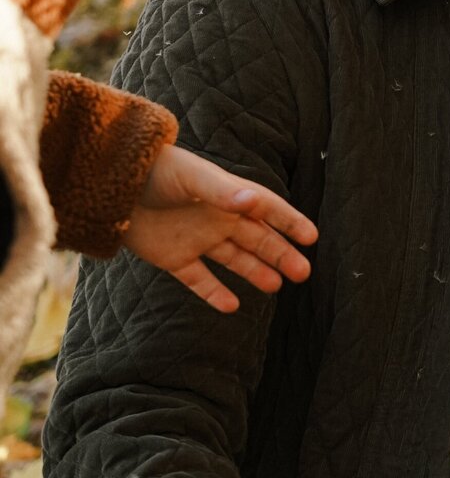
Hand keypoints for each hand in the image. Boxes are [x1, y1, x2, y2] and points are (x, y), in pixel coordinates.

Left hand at [124, 145, 316, 314]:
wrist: (110, 185)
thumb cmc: (156, 171)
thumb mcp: (192, 177)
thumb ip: (223, 191)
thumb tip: (255, 202)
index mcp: (227, 196)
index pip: (267, 210)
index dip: (289, 222)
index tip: (311, 237)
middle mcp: (217, 218)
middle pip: (256, 239)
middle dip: (281, 254)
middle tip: (303, 272)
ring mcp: (196, 239)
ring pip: (234, 259)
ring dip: (256, 272)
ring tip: (277, 286)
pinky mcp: (173, 257)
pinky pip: (199, 279)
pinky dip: (214, 292)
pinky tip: (232, 306)